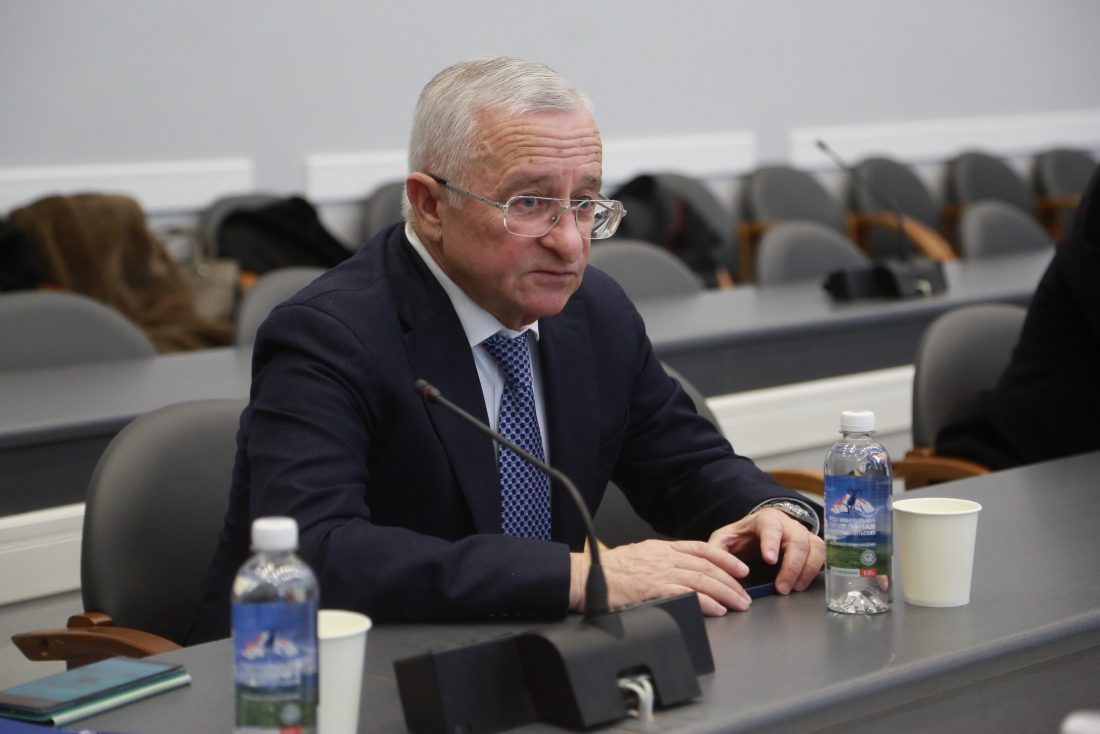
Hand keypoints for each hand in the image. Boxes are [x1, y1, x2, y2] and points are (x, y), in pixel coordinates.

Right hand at [569, 539, 753, 616]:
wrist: (585, 576)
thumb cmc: (607, 572)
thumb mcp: (637, 557)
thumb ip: (659, 562)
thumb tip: (679, 574)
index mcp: (660, 548)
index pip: (701, 549)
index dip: (725, 558)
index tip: (740, 568)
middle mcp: (663, 557)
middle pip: (707, 566)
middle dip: (731, 581)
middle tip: (745, 595)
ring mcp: (658, 572)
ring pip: (702, 579)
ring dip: (725, 592)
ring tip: (739, 605)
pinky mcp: (652, 588)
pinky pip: (686, 594)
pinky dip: (706, 602)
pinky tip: (717, 609)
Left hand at [706, 508, 824, 595]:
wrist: (759, 530)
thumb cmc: (743, 536)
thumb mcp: (725, 539)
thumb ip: (717, 550)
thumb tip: (717, 567)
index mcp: (765, 519)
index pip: (771, 528)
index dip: (771, 543)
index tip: (769, 560)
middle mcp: (788, 524)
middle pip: (797, 541)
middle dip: (791, 566)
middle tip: (782, 588)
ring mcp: (803, 533)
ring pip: (814, 547)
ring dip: (806, 570)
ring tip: (794, 588)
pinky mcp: (812, 544)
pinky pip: (822, 555)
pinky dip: (816, 569)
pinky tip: (804, 583)